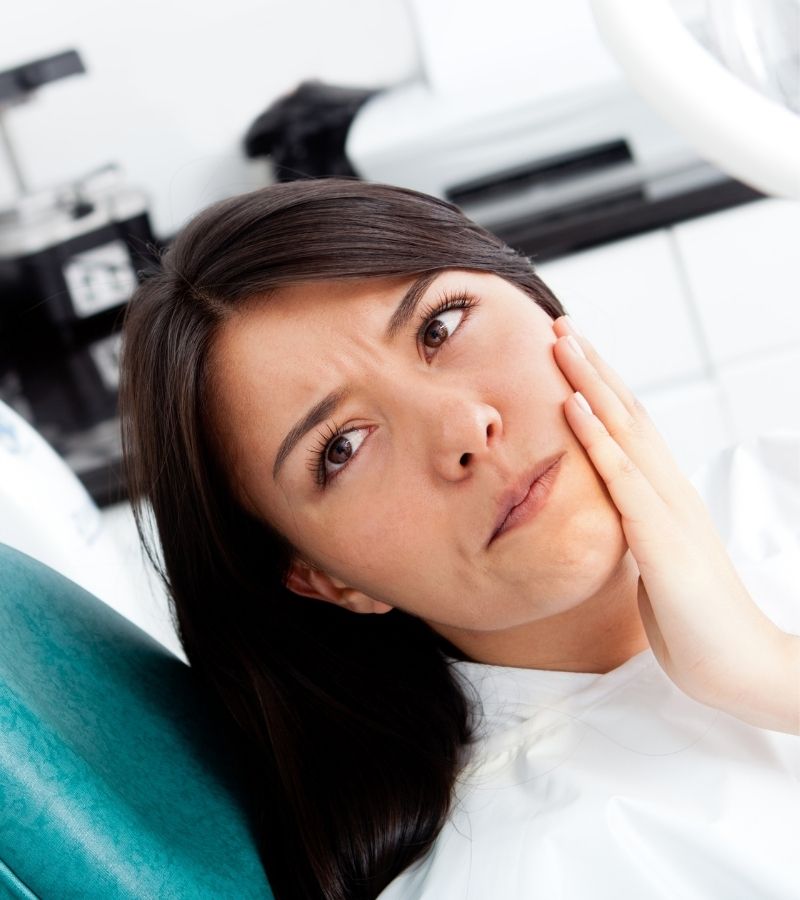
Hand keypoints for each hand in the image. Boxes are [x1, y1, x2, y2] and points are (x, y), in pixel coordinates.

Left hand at [551, 315, 797, 733]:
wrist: (740, 667)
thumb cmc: (695, 622)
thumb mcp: (655, 565)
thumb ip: (636, 533)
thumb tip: (611, 520)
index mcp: (666, 496)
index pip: (630, 429)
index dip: (600, 389)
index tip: (570, 355)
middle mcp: (670, 490)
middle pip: (627, 413)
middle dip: (592, 367)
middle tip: (561, 325)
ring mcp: (668, 508)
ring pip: (624, 429)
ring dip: (589, 382)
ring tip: (562, 341)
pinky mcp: (662, 538)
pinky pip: (622, 477)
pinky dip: (594, 437)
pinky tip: (572, 404)